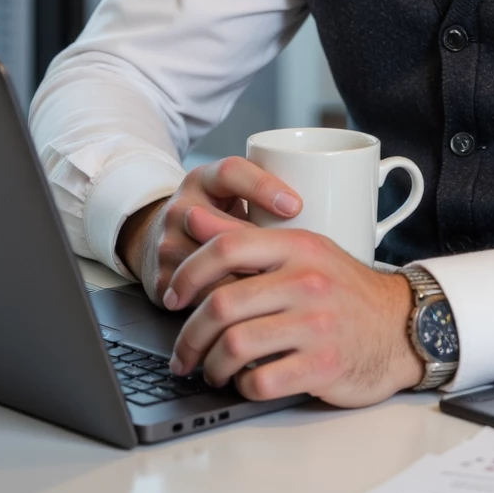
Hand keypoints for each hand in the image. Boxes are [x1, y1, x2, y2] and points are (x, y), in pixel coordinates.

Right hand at [116, 156, 302, 305]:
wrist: (162, 241)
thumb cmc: (216, 218)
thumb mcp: (234, 198)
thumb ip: (267, 202)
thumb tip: (330, 206)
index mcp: (206, 180)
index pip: (231, 173)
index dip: (263, 187)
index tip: (296, 206)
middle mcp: (183, 207)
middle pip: (219, 227)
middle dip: (256, 250)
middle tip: (289, 265)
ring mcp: (168, 244)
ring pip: (208, 267)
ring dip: (242, 284)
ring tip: (277, 296)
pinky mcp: (162, 280)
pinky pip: (194, 297)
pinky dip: (222, 309)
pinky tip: (249, 318)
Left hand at [163, 204, 422, 406]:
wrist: (400, 327)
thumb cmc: (343, 291)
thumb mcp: (301, 252)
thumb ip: (244, 237)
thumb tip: (193, 217)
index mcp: (298, 246)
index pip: (227, 247)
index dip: (188, 273)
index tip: (173, 297)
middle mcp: (307, 281)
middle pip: (222, 304)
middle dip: (189, 336)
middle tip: (183, 352)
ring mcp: (316, 324)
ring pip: (234, 346)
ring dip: (211, 366)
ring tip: (212, 371)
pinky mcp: (323, 365)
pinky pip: (261, 381)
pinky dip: (242, 387)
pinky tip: (246, 382)